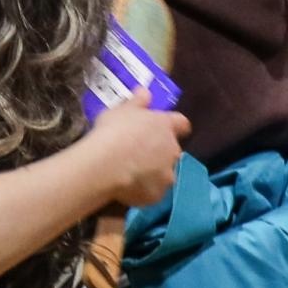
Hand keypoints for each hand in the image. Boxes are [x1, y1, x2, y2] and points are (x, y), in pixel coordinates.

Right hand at [89, 88, 189, 206]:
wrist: (105, 164)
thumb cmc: (113, 131)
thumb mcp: (121, 110)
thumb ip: (137, 101)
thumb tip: (145, 91)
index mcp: (166, 126)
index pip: (182, 123)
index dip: (174, 125)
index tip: (163, 127)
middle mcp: (173, 151)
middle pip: (172, 150)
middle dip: (160, 152)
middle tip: (138, 153)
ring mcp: (167, 175)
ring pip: (164, 173)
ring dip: (153, 172)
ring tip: (132, 173)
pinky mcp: (157, 196)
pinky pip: (152, 192)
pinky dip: (143, 190)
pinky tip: (127, 188)